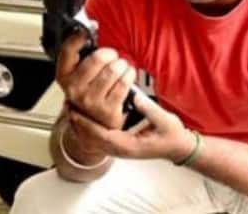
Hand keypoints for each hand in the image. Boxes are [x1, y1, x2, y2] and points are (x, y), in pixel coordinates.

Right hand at [56, 31, 135, 128]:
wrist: (95, 124)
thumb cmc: (90, 93)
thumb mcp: (81, 73)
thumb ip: (83, 53)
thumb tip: (92, 27)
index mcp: (65, 76)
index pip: (68, 51)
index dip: (78, 37)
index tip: (87, 31)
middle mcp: (75, 89)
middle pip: (97, 58)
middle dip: (110, 54)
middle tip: (112, 56)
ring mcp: (91, 100)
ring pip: (113, 70)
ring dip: (121, 65)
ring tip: (121, 68)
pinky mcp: (107, 109)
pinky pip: (123, 83)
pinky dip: (129, 76)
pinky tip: (127, 76)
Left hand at [69, 93, 196, 163]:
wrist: (178, 147)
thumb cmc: (172, 136)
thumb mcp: (165, 121)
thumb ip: (150, 109)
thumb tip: (135, 97)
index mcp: (130, 146)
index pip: (102, 136)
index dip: (88, 124)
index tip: (77, 113)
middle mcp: (122, 149)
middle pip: (93, 140)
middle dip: (79, 124)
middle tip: (69, 108)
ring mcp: (120, 148)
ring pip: (94, 140)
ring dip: (82, 126)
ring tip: (73, 110)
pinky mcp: (121, 143)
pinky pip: (100, 138)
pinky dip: (90, 128)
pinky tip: (86, 118)